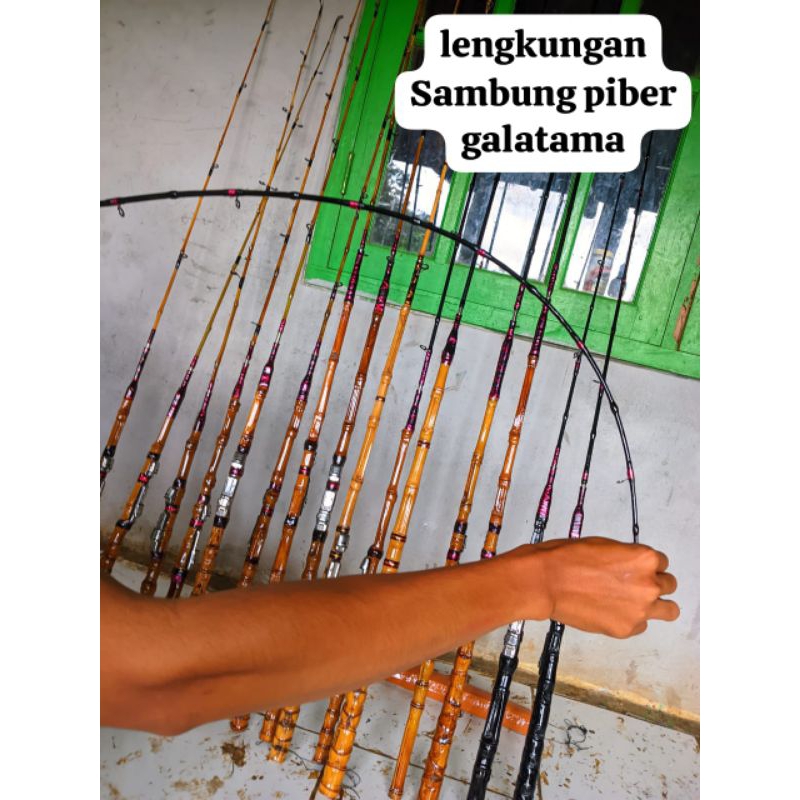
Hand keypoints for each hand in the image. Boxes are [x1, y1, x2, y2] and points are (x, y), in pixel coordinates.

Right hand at [514, 537, 678, 637]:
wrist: (547, 581)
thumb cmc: (568, 558)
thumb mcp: (605, 546)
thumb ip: (627, 558)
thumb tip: (633, 567)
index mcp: (644, 559)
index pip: (662, 563)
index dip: (647, 566)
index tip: (636, 570)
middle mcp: (649, 584)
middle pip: (669, 585)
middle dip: (653, 584)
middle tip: (634, 585)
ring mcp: (640, 610)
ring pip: (669, 610)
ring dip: (655, 606)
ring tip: (635, 604)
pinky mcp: (627, 629)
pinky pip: (641, 626)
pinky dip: (631, 620)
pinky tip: (612, 612)